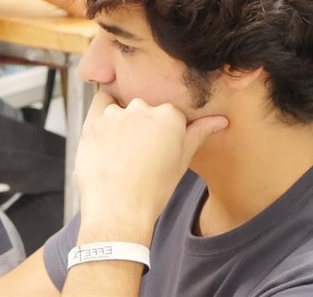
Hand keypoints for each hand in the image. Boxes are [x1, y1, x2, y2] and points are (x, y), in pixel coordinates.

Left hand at [74, 91, 227, 238]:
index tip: (159, 151)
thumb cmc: (152, 190)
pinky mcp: (93, 120)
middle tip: (139, 154)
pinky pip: (100, 103)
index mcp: (170, 116)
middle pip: (146, 109)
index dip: (164, 134)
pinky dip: (103, 113)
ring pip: (123, 108)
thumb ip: (198, 134)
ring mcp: (116, 113)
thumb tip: (219, 120)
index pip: (171, 114)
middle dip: (143, 126)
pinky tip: (105, 134)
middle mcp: (143, 108)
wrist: (118, 209)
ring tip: (120, 152)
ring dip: (122, 122)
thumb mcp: (182, 162)